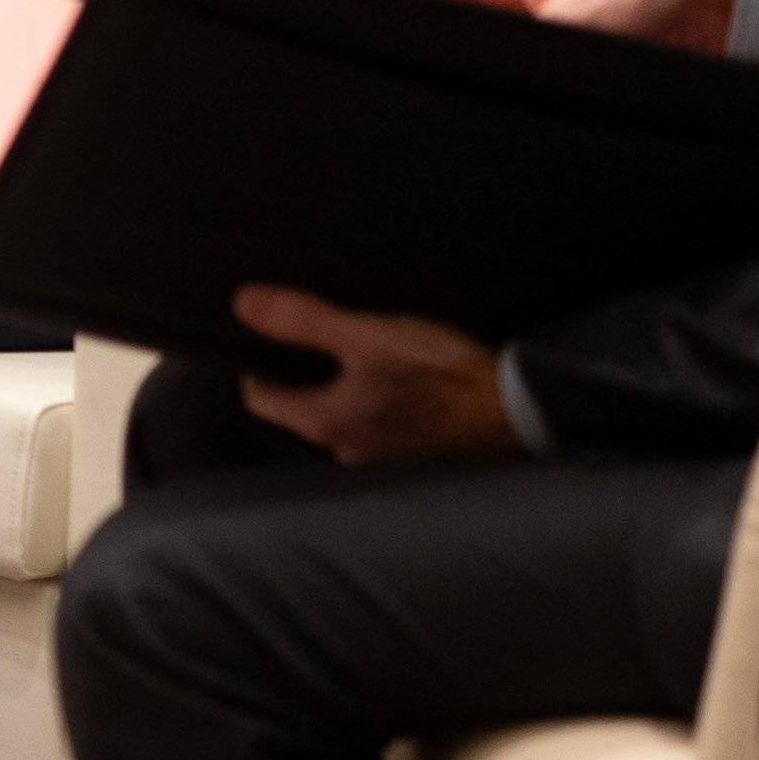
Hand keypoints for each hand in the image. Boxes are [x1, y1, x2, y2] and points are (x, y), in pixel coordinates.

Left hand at [224, 286, 513, 462]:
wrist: (515, 413)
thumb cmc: (442, 378)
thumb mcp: (366, 335)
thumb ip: (302, 320)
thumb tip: (243, 304)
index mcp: (323, 424)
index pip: (260, 396)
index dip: (260, 361)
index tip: (275, 333)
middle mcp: (345, 448)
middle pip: (302, 403)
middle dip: (307, 368)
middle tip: (325, 331)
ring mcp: (381, 455)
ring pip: (344, 410)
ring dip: (349, 381)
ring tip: (369, 348)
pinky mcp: (413, 450)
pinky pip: (379, 418)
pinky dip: (381, 395)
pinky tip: (403, 373)